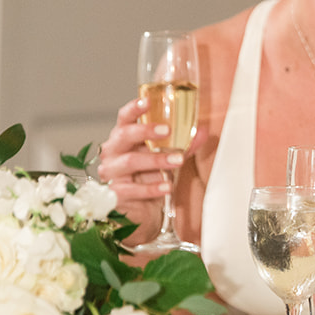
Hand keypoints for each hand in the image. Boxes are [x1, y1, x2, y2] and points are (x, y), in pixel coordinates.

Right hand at [96, 97, 186, 240]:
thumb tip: (203, 131)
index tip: (147, 101)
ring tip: (178, 159)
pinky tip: (167, 186)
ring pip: (131, 161)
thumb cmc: (149, 178)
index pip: (124, 118)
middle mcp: (112, 152)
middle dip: (146, 131)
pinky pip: (133, 189)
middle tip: (168, 130)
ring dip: (156, 159)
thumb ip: (183, 144)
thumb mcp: (166, 158)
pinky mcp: (114, 195)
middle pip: (125, 136)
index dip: (134, 109)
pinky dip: (152, 187)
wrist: (139, 213)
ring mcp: (111, 174)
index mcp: (123, 138)